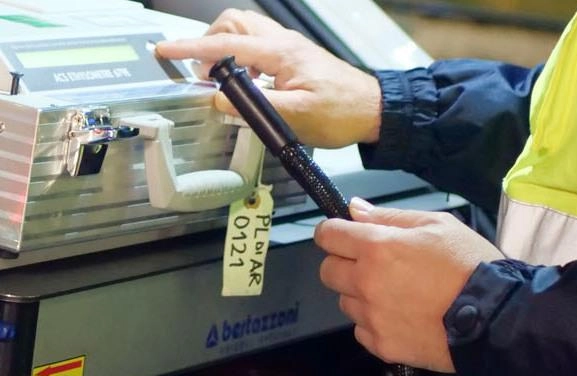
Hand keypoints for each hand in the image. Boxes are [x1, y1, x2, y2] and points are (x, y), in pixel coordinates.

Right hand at [154, 9, 381, 147]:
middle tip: (201, 73)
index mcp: (280, 52)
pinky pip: (257, 46)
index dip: (191, 50)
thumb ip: (258, 108)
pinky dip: (242, 58)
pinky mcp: (294, 58)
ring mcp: (289, 48)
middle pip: (232, 24)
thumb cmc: (344, 112)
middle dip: (208, 43)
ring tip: (222, 80)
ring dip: (226, 50)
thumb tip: (222, 99)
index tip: (166, 51)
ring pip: (244, 32)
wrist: (374, 110)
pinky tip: (248, 84)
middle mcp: (283, 43)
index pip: (225, 44)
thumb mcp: (298, 116)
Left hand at [315, 198, 503, 371]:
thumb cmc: (471, 265)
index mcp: (377, 247)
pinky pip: (362, 331)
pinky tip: (404, 317)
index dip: (335, 232)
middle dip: (345, 264)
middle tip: (378, 266)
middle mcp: (366, 283)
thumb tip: (355, 210)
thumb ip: (391, 217)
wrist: (495, 317)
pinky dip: (376, 324)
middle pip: (328, 271)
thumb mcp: (439, 225)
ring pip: (346, 303)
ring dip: (362, 296)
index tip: (347, 236)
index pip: (327, 234)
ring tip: (399, 295)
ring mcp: (372, 318)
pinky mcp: (383, 346)